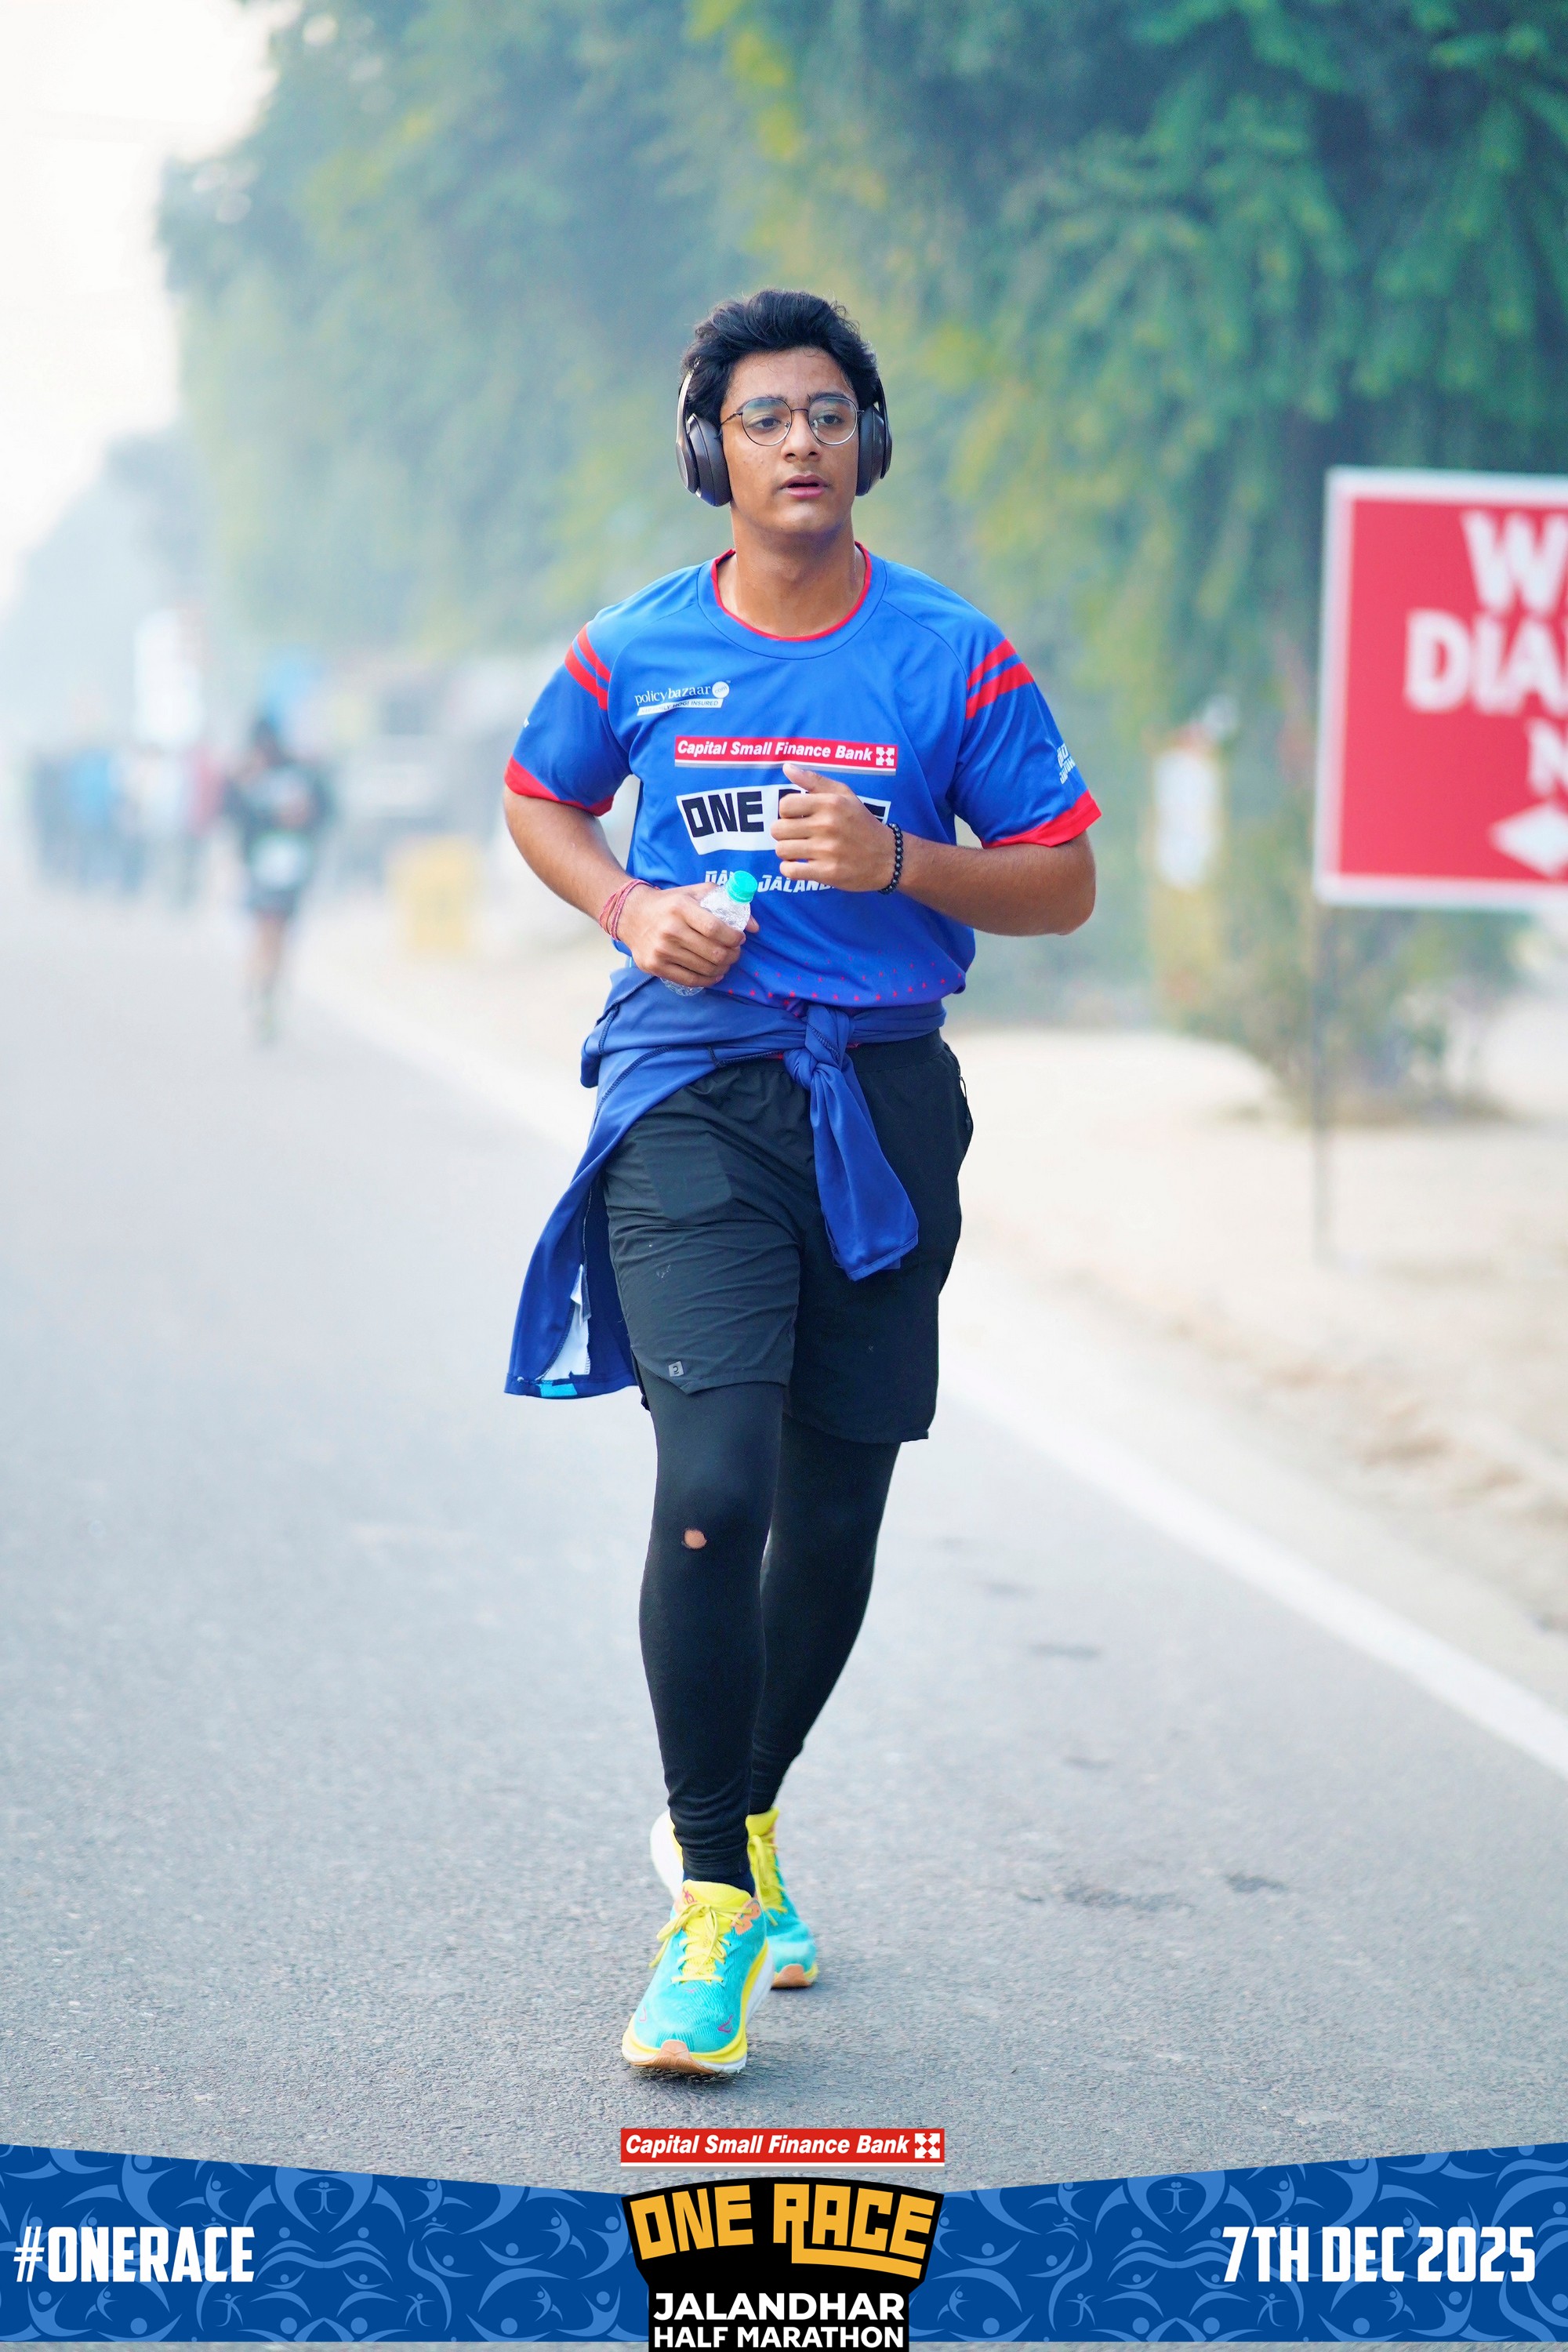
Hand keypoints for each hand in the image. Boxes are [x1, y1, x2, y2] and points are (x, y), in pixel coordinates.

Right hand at [618, 882, 757, 988]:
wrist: (632, 915)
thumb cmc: (670, 903)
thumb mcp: (695, 893)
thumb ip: (727, 901)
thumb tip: (755, 926)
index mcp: (681, 908)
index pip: (715, 929)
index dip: (734, 937)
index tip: (740, 938)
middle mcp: (670, 929)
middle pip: (713, 952)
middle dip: (733, 955)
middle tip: (735, 952)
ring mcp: (661, 950)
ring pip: (704, 968)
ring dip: (723, 968)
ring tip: (726, 962)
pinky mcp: (655, 966)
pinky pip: (689, 980)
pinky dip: (708, 980)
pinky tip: (715, 974)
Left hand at [771, 765, 897, 890]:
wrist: (888, 857)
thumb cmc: (862, 823)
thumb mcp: (844, 795)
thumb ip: (814, 781)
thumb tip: (787, 767)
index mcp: (830, 803)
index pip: (785, 805)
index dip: (787, 812)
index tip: (797, 817)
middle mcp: (827, 825)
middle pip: (778, 829)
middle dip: (784, 832)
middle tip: (797, 835)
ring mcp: (827, 851)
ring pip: (782, 850)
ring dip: (787, 851)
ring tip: (800, 850)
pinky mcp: (827, 873)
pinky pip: (789, 871)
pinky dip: (790, 869)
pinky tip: (801, 865)